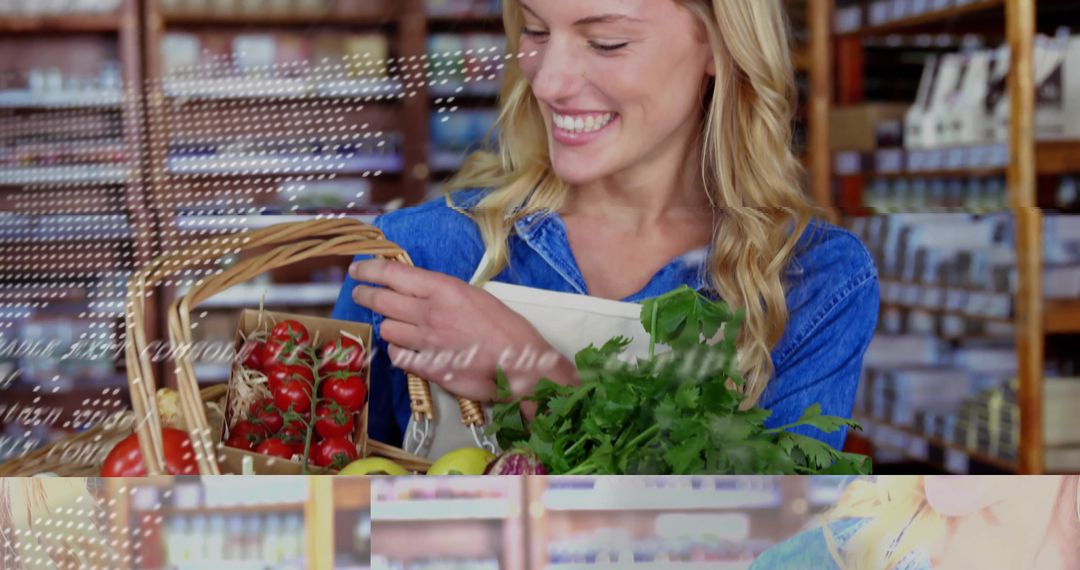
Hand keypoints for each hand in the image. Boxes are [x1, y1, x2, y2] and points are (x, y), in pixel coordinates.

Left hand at [349, 259, 577, 404]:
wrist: (521, 364)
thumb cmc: (507, 328)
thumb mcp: (475, 296)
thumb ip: (444, 293)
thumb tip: (422, 291)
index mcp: (443, 289)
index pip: (392, 273)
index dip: (369, 269)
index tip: (358, 268)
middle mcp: (429, 313)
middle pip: (381, 301)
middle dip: (365, 295)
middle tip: (360, 293)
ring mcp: (426, 342)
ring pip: (387, 329)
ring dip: (388, 325)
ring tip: (393, 323)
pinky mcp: (428, 368)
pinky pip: (399, 356)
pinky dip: (399, 351)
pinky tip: (406, 349)